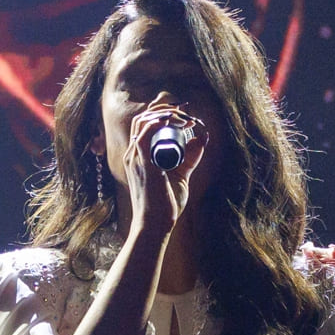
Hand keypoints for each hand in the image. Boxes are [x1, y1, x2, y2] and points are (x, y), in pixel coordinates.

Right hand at [118, 102, 204, 234]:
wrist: (154, 225)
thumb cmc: (164, 205)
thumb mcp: (180, 176)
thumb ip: (190, 159)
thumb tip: (202, 139)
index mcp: (138, 156)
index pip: (144, 124)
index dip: (163, 113)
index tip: (184, 115)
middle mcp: (133, 154)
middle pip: (143, 118)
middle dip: (164, 109)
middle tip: (185, 112)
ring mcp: (135, 158)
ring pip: (143, 121)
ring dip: (163, 113)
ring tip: (183, 117)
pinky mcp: (142, 164)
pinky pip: (145, 134)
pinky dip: (158, 122)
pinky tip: (173, 120)